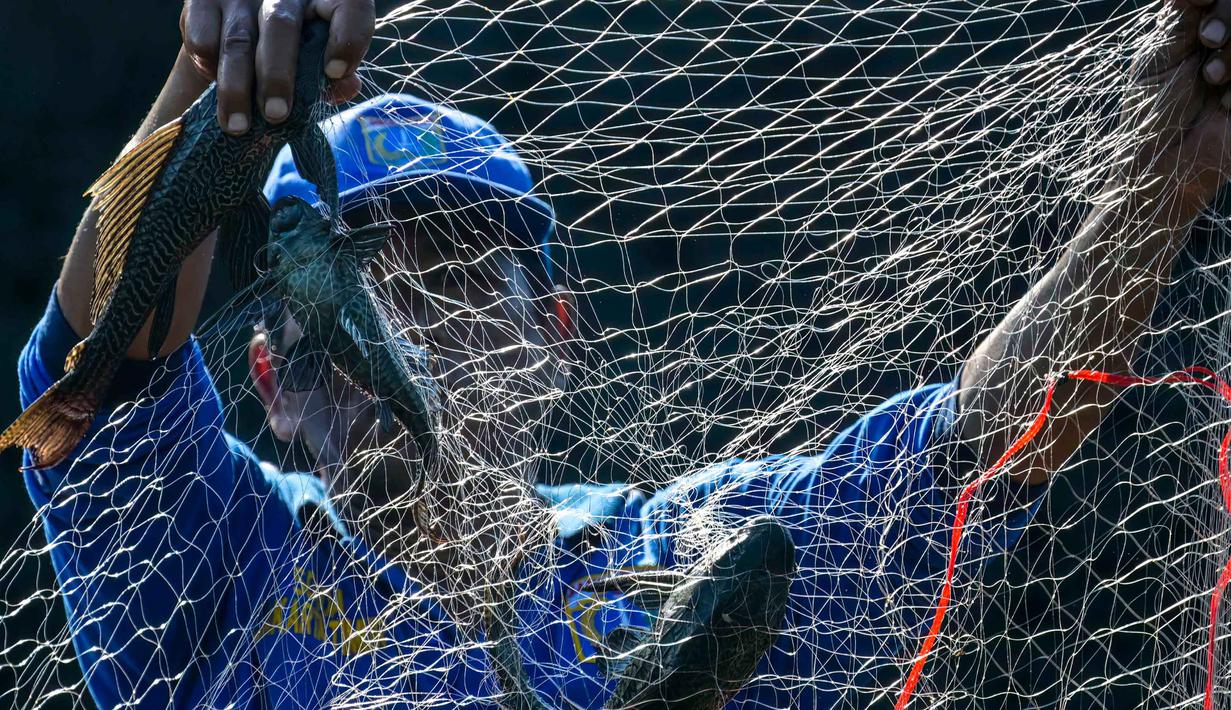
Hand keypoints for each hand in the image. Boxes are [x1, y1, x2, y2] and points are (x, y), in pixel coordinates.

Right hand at [179, 0, 374, 134]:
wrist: (239, 29)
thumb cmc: (293, 52)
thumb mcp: (318, 61)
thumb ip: (336, 76)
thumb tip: (347, 85)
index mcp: (323, 0)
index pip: (349, 4)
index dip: (347, 36)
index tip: (337, 73)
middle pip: (280, 24)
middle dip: (276, 75)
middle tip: (276, 115)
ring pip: (237, 40)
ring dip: (236, 89)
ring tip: (238, 125)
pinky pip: (203, 39)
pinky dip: (209, 68)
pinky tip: (216, 85)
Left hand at [1120, 1, 1230, 214]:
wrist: (1161, 166)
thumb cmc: (1151, 113)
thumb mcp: (1159, 58)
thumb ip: (1180, 18)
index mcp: (1200, 28)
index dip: (1214, 1)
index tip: (1197, 3)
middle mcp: (1227, 44)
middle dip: (1228, 16)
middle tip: (1209, 40)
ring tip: (1213, 78)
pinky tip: (1227, 102)